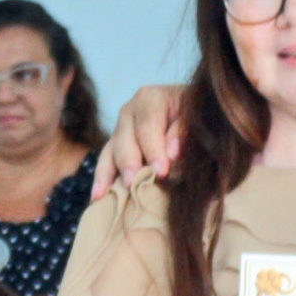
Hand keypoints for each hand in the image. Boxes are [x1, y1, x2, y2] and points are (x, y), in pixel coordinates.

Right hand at [91, 84, 186, 198]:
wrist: (194, 118)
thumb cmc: (197, 118)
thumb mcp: (196, 118)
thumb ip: (185, 131)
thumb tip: (171, 153)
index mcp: (151, 99)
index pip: (147, 125)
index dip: (153, 148)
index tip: (162, 171)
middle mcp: (130, 111)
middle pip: (124, 138)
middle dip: (130, 162)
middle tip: (136, 183)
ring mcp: (120, 129)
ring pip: (111, 151)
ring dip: (112, 173)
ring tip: (112, 192)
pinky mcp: (116, 147)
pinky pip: (105, 162)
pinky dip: (102, 179)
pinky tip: (98, 196)